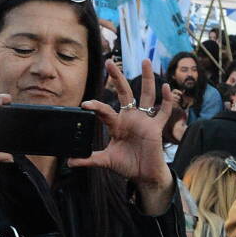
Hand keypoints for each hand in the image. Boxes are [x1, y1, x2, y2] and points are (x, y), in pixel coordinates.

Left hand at [74, 60, 174, 211]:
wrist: (144, 176)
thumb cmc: (127, 165)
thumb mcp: (106, 161)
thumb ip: (89, 159)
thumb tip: (70, 162)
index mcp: (117, 124)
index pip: (105, 110)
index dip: (96, 106)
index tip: (85, 104)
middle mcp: (130, 118)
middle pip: (124, 93)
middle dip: (117, 77)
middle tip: (109, 62)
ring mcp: (144, 121)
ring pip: (146, 95)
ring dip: (147, 78)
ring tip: (145, 61)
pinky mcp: (156, 128)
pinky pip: (163, 112)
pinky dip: (166, 100)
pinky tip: (165, 87)